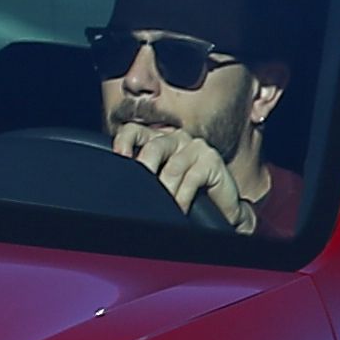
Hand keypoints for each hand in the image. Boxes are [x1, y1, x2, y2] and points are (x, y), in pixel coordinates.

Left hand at [114, 121, 239, 222]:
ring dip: (165, 192)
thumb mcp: (158, 183)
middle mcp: (175, 138)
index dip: (124, 141)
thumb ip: (141, 176)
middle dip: (144, 171)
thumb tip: (120, 182)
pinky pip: (191, 178)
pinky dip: (182, 197)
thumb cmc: (185, 194)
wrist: (219, 208)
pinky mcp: (211, 159)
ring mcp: (195, 146)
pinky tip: (180, 208)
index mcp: (157, 139)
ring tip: (163, 208)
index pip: (134, 131)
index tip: (119, 157)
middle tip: (140, 192)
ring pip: (172, 168)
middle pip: (153, 148)